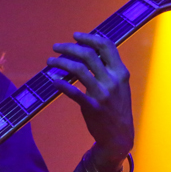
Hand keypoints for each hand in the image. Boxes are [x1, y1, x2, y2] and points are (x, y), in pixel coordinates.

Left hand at [47, 32, 133, 169]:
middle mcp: (112, 80)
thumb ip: (109, 70)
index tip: (76, 36)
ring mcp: (102, 93)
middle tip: (56, 47)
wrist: (119, 135)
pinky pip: (73, 92)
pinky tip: (53, 81)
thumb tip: (89, 52)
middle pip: (88, 54)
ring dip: (61, 62)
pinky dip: (61, 84)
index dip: (90, 37)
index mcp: (120, 72)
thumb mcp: (119, 86)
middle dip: (69, 47)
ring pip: (79, 69)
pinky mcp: (92, 107)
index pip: (107, 46)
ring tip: (50, 61)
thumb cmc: (116, 108)